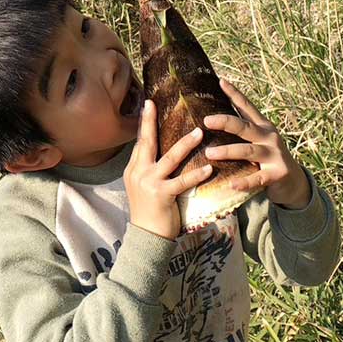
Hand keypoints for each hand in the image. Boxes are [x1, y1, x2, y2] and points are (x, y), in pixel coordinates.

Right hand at [124, 99, 213, 239]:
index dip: (145, 123)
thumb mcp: (143, 187)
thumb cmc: (150, 212)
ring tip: (199, 132)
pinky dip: (196, 174)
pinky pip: (182, 181)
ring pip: (169, 158)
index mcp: (134, 170)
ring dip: (185, 144)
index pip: (141, 142)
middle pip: (147, 142)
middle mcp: (138, 173)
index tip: (149, 104)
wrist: (146, 238)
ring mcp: (149, 183)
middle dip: (150, 122)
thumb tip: (163, 152)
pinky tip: (208, 168)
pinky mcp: (162, 195)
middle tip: (156, 104)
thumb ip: (150, 169)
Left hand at [203, 78, 310, 208]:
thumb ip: (243, 133)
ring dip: (228, 151)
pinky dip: (244, 182)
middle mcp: (269, 137)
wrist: (294, 183)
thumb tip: (216, 119)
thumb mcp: (258, 142)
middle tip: (206, 121)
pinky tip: (231, 184)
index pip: (247, 107)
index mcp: (263, 127)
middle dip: (225, 122)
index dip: (234, 94)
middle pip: (245, 127)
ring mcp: (275, 155)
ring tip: (209, 153)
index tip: (221, 81)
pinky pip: (257, 178)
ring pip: (248, 151)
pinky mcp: (277, 174)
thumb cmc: (268, 159)